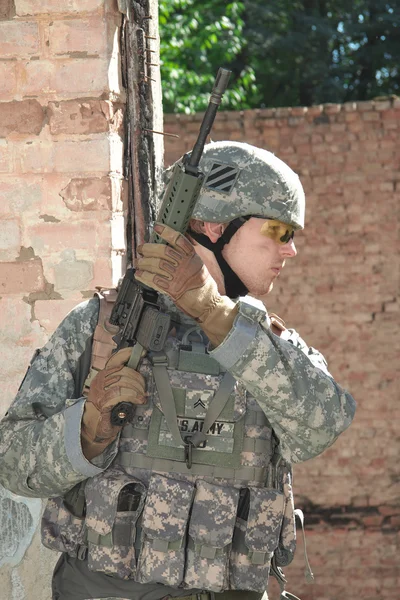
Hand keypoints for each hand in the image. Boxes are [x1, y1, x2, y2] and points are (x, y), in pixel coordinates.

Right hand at [81, 347, 145, 459]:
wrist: (97, 428)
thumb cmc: (109, 409)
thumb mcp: (116, 392)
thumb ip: (124, 382)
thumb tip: (140, 375)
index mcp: (103, 376)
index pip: (115, 360)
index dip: (128, 354)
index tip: (141, 352)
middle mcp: (100, 381)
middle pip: (123, 372)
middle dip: (137, 379)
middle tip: (143, 389)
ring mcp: (100, 392)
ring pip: (122, 383)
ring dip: (136, 389)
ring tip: (142, 397)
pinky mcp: (103, 402)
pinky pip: (120, 394)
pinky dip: (132, 396)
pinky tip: (138, 400)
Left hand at [135, 224, 237, 345]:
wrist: (206, 303)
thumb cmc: (203, 286)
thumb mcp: (199, 265)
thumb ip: (186, 256)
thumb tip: (172, 246)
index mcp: (191, 257)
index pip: (178, 239)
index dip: (166, 232)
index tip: (157, 227)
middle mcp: (184, 265)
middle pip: (163, 251)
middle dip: (149, 248)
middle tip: (141, 248)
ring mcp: (177, 276)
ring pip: (156, 264)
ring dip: (144, 262)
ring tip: (139, 262)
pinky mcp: (171, 288)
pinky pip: (154, 279)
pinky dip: (144, 276)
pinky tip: (140, 274)